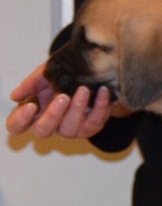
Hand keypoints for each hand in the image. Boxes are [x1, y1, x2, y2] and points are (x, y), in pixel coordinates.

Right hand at [5, 63, 121, 138]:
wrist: (91, 77)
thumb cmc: (63, 78)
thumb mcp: (46, 75)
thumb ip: (32, 83)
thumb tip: (16, 96)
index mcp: (33, 114)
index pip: (16, 126)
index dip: (20, 120)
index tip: (31, 106)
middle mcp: (50, 126)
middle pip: (43, 130)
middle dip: (53, 114)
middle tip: (63, 96)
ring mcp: (70, 130)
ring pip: (71, 128)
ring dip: (78, 108)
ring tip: (84, 89)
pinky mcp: (90, 129)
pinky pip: (95, 122)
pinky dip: (101, 106)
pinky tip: (102, 91)